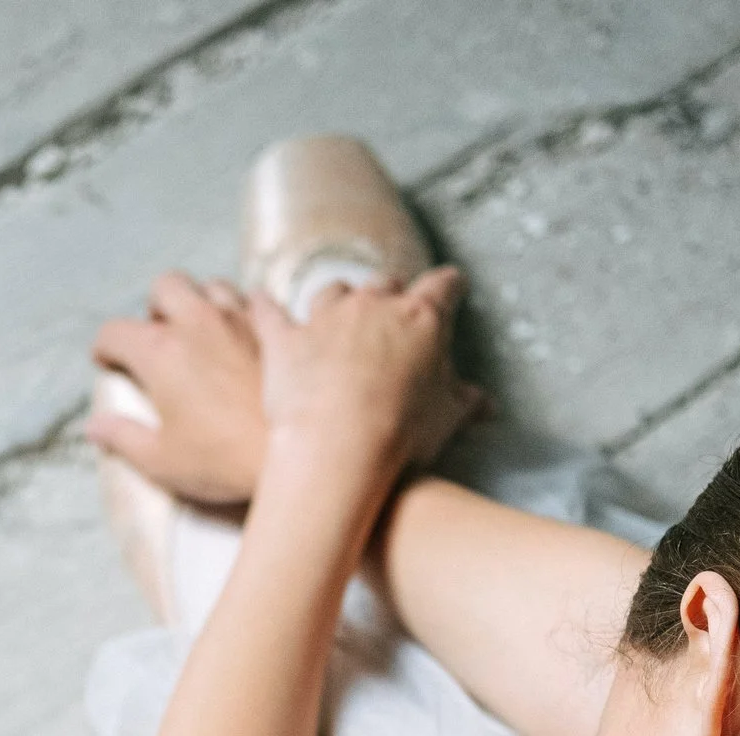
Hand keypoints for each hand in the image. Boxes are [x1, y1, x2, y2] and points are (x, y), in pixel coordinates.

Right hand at [88, 272, 268, 504]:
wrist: (293, 456)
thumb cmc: (223, 462)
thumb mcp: (160, 460)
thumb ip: (122, 438)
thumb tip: (94, 428)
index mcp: (159, 352)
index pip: (114, 332)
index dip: (105, 348)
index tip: (108, 363)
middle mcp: (196, 323)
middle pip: (165, 286)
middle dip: (154, 306)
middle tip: (157, 336)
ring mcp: (240, 320)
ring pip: (211, 286)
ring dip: (200, 303)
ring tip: (201, 334)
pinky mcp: (276, 329)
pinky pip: (255, 302)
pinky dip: (244, 314)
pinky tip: (244, 338)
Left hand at [250, 266, 480, 479]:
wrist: (339, 447)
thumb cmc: (400, 434)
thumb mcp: (446, 420)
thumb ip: (464, 403)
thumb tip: (482, 403)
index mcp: (421, 320)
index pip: (443, 288)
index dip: (450, 286)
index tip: (453, 286)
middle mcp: (372, 306)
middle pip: (385, 283)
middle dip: (389, 293)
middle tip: (390, 309)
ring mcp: (324, 318)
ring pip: (332, 291)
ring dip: (337, 300)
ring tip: (335, 314)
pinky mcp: (284, 339)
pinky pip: (270, 311)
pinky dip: (264, 306)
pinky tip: (257, 300)